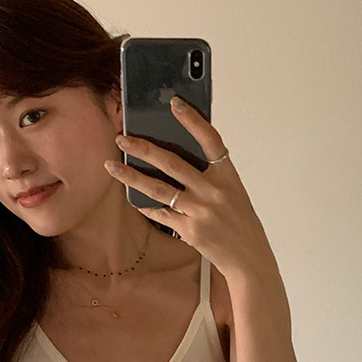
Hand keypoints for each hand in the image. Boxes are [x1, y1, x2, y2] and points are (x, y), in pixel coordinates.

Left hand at [104, 97, 275, 281]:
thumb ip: (211, 174)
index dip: (193, 120)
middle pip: (173, 163)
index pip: (210, 140)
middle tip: (122, 137)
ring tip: (113, 166)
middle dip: (143, 148)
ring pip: (159, 189)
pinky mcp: (190, 230)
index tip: (175, 104)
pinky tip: (133, 197)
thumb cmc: (239, 221)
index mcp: (227, 175)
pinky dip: (147, 205)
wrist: (248, 257)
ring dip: (132, 176)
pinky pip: (162, 213)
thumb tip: (177, 155)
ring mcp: (201, 212)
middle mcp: (214, 191)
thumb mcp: (233, 191)